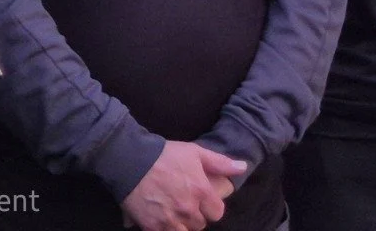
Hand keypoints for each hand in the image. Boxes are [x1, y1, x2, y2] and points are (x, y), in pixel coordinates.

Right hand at [120, 141, 246, 230]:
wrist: (132, 162)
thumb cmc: (166, 155)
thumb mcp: (196, 152)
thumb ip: (220, 163)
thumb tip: (243, 167)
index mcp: (201, 191)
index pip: (217, 213)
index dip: (212, 207)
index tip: (204, 201)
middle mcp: (188, 209)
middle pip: (200, 224)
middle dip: (196, 216)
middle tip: (187, 204)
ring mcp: (170, 220)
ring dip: (182, 225)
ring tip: (176, 213)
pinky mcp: (152, 227)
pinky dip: (167, 229)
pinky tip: (163, 218)